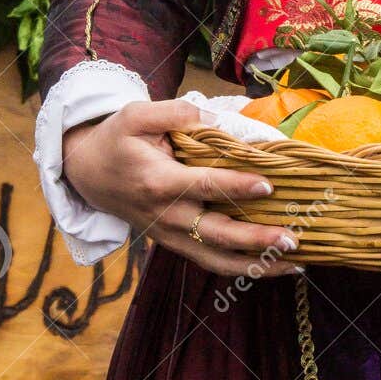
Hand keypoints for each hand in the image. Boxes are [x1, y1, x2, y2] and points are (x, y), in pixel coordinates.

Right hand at [62, 99, 302, 277]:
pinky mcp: (174, 243)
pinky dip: (240, 267)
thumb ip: (178, 112)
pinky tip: (271, 266)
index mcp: (158, 181)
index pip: (204, 186)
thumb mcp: (136, 114)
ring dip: (255, 266)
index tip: (269, 184)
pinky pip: (209, 261)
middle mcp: (166, 215)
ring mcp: (169, 235)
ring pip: (215, 260)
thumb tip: (218, 119)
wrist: (86, 174)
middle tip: (293, 239)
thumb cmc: (117, 140)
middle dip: (257, 240)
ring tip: (294, 265)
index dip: (237, 186)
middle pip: (216, 234)